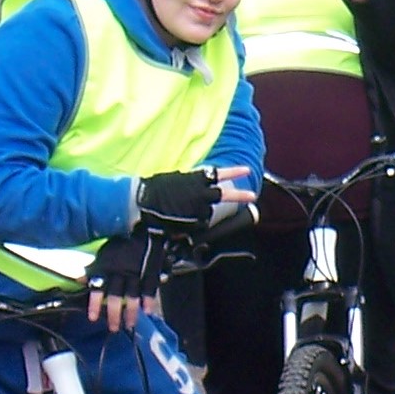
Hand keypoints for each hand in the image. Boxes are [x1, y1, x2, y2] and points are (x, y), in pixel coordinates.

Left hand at [86, 231, 169, 330]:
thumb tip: (81, 279)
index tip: (92, 318)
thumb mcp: (104, 252)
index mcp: (107, 267)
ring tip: (130, 324)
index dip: (94, 303)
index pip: (98, 288)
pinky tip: (148, 311)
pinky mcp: (150, 273)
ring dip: (130, 312)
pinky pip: (149, 289)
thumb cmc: (122, 242)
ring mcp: (136, 273)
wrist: (146, 230)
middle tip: (113, 328)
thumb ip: (94, 267)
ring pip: (131, 296)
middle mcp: (120, 272)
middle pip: (115, 297)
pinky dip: (149, 300)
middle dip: (113, 314)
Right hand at [137, 166, 251, 231]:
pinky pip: (198, 223)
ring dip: (199, 212)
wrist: (142, 201)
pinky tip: (178, 219)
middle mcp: (200, 192)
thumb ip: (191, 183)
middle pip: (224, 194)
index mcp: (195, 179)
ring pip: (207, 212)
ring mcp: (198, 207)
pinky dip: (192, 223)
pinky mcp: (194, 220)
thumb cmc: (155, 189)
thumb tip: (199, 185)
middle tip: (252, 196)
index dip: (234, 172)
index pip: (218, 174)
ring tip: (180, 211)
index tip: (247, 170)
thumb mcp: (176, 179)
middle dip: (239, 195)